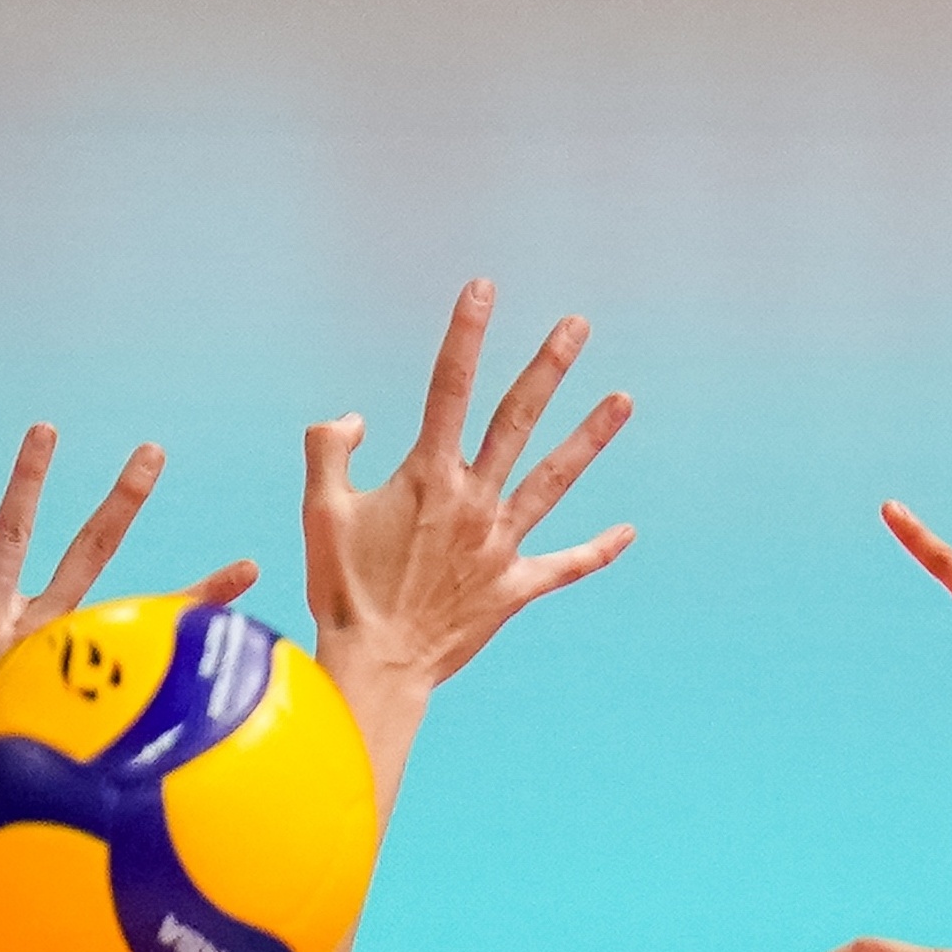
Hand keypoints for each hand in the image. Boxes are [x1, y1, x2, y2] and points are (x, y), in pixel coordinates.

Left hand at [0, 426, 258, 763]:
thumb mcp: (53, 753)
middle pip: (89, 552)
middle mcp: (36, 630)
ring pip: (11, 537)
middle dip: (123, 500)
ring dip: (29, 479)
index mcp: (73, 660)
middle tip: (150, 454)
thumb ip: (80, 732)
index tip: (249, 570)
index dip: (205, 597)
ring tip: (45, 431)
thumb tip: (123, 764)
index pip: (152, 621)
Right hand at [302, 279, 634, 698]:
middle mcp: (474, 501)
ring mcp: (501, 544)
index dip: (465, 334)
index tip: (483, 287)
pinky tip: (630, 531)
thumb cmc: (344, 588)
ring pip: (556, 479)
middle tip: (577, 325)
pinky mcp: (516, 588)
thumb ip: (330, 448)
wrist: (378, 664)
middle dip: (548, 366)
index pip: (449, 387)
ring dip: (591, 437)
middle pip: (518, 420)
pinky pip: (565, 565)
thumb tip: (357, 416)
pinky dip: (598, 549)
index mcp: (428, 476)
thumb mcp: (321, 509)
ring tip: (625, 400)